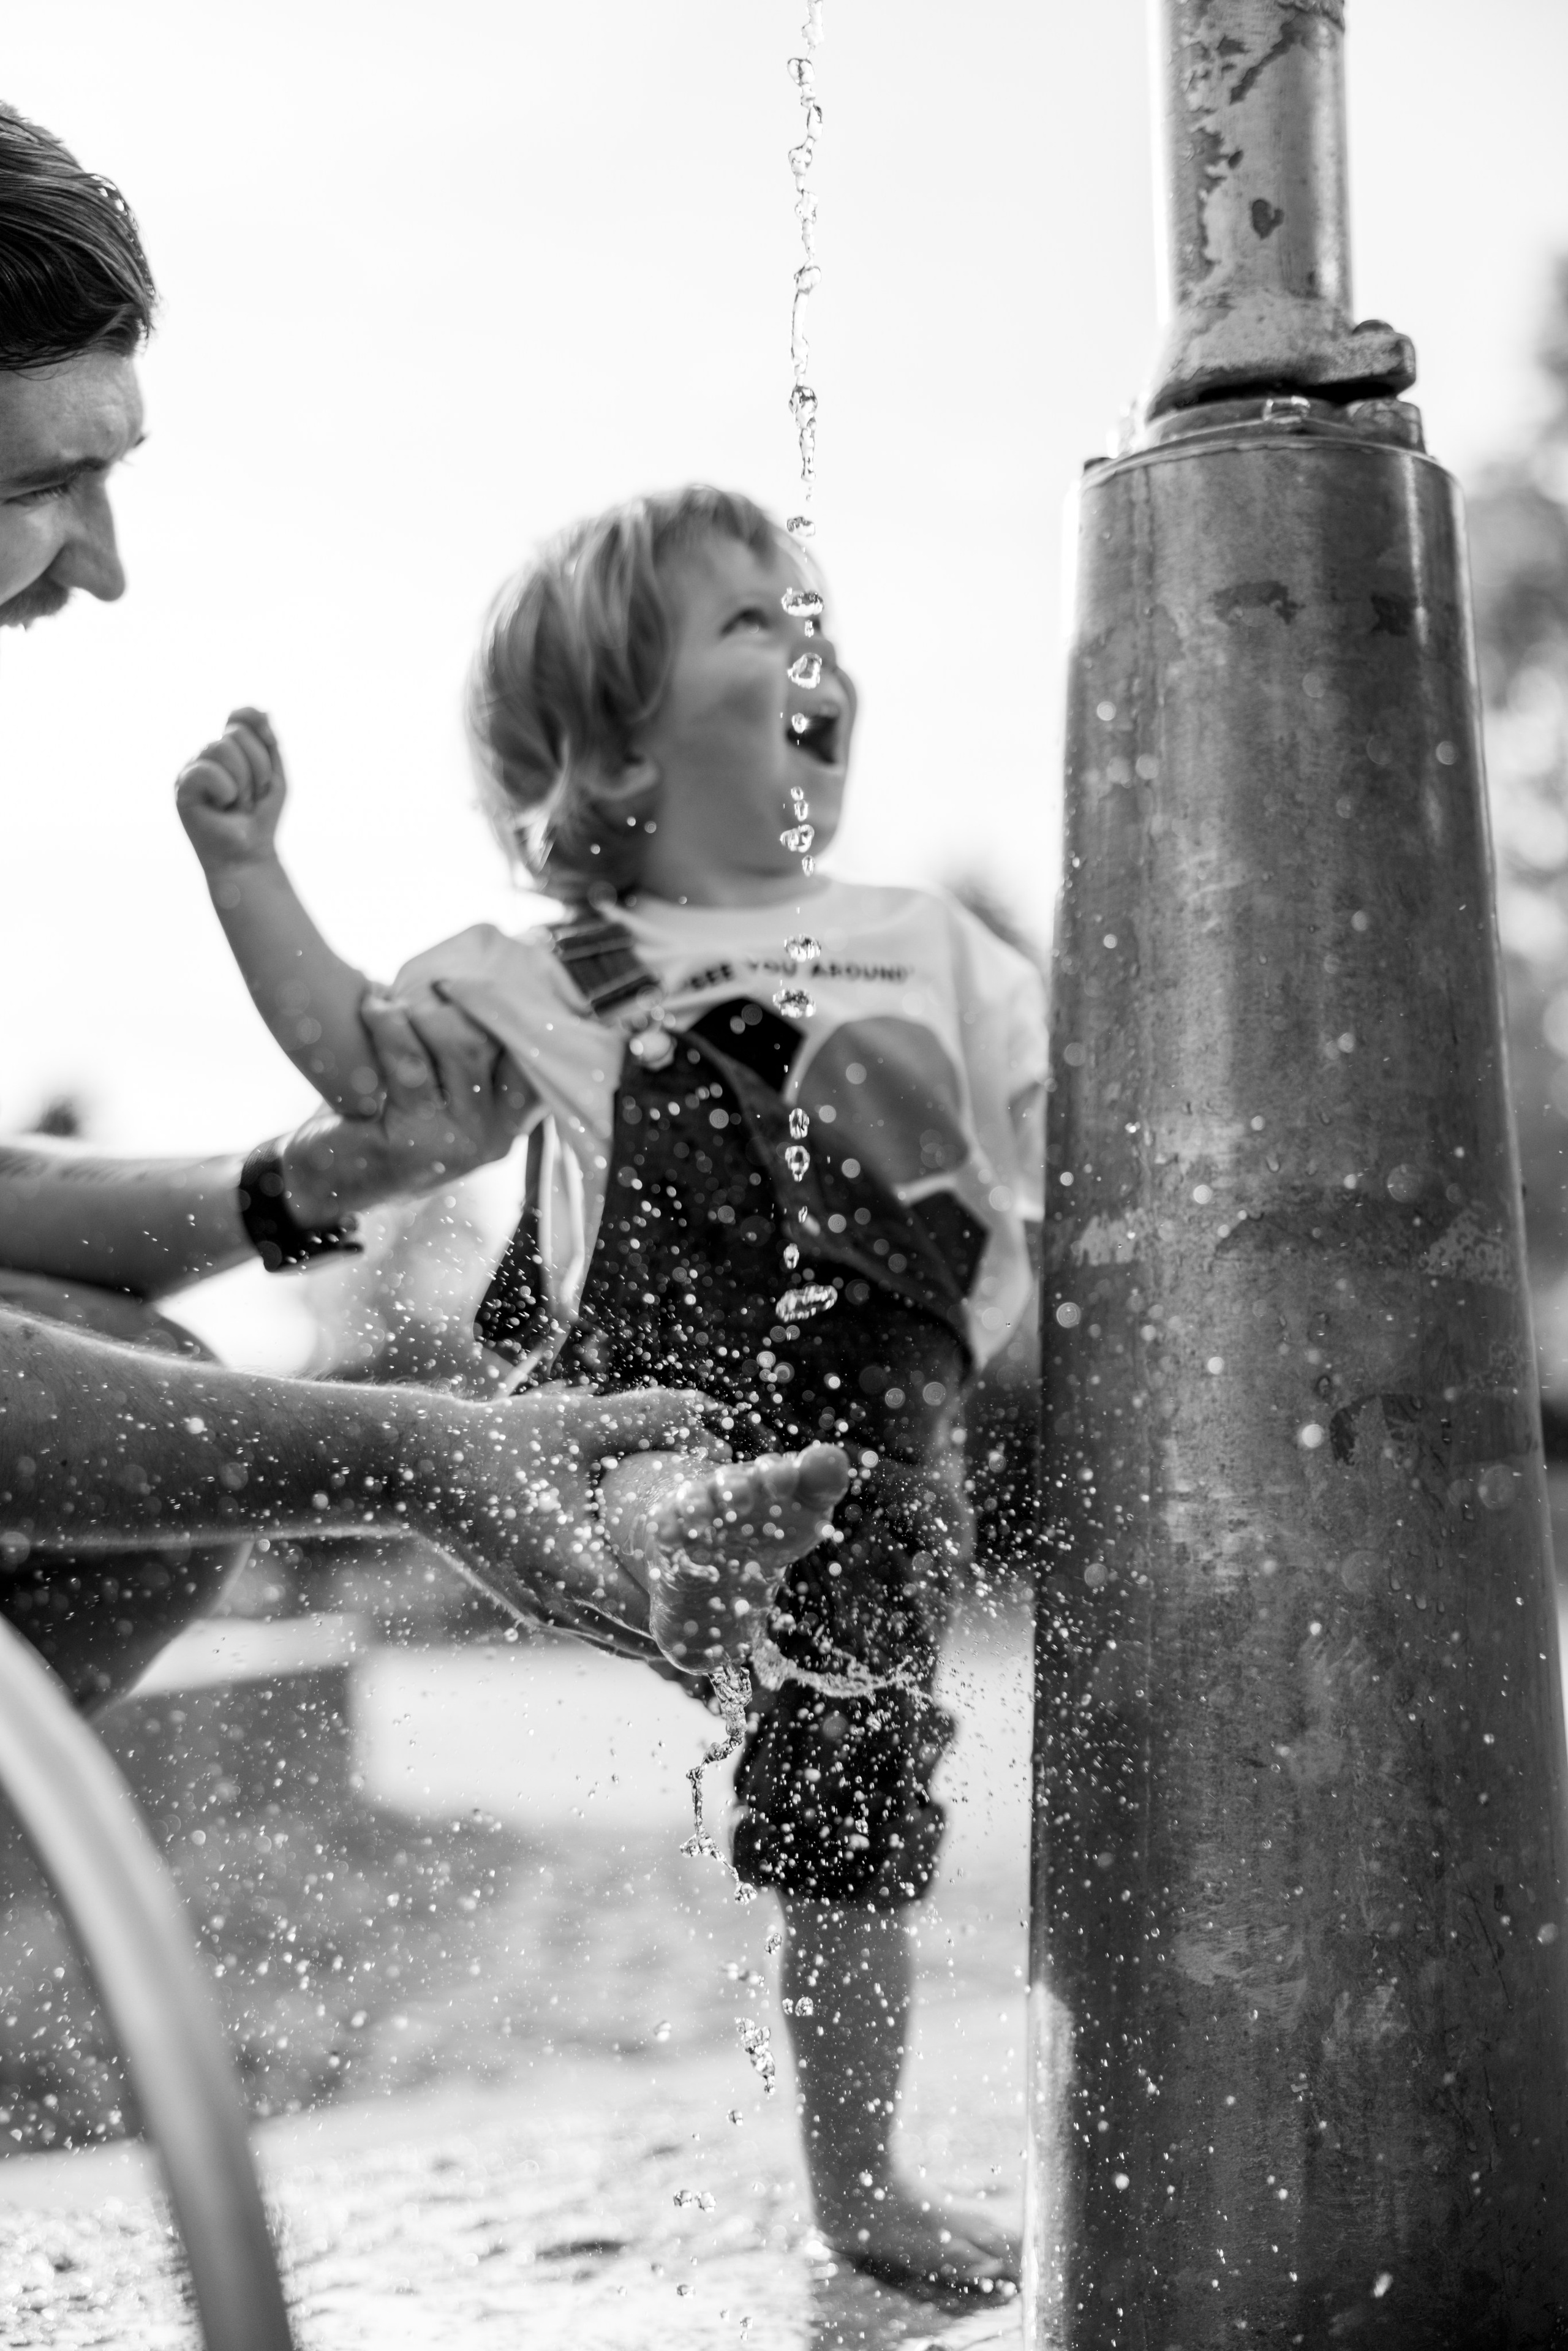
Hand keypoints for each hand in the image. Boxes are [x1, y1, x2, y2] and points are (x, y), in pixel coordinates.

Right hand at [176, 705, 285, 873]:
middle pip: (235, 734)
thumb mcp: (274, 776)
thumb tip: (263, 711)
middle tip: (251, 796)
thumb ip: (268, 743)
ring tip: (237, 803)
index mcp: (228, 749)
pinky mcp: (181, 787)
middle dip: (257, 768)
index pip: (240, 717)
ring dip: (243, 781)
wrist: (248, 855)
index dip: (258, 730)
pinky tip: (222, 805)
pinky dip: (224, 789)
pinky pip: (205, 769)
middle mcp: (206, 755)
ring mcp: (192, 768)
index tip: (268, 753)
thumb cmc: (260, 818)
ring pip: (221, 747)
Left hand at [280, 991, 538, 1216]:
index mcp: (512, 1119)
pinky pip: (410, 1061)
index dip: (512, 1004)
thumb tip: (481, 966)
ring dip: (420, 1009)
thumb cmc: (382, 1118)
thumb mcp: (441, 1087)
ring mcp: (462, 1143)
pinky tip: (373, 1009)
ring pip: (461, 1043)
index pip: (538, 1050)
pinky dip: (387, 1024)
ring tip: (392, 1002)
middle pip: (498, 1036)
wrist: (323, 1183)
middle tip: (426, 983)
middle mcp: (499, 1135)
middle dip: (457, 997)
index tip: (481, 972)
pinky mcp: (415, 1143)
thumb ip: (470, 1048)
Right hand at [430, 1386, 721, 1651]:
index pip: (649, 1618)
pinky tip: (658, 1602)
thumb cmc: (498, 1442)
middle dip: (687, 1632)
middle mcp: (556, 1604)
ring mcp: (541, 1612)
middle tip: (738, 1609)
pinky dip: (628, 1625)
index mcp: (569, 1568)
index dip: (694, 1616)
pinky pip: (593, 1630)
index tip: (737, 1601)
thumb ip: (643, 1416)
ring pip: (617, 1643)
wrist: (420, 1471)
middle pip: (641, 1643)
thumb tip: (707, 1406)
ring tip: (709, 1611)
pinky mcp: (529, 1607)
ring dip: (659, 1633)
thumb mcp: (574, 1421)